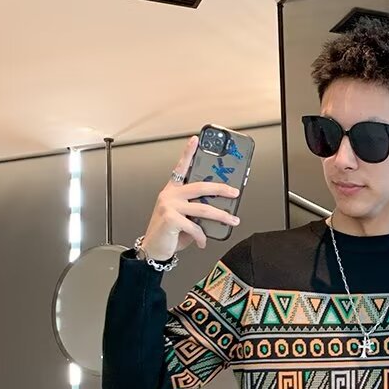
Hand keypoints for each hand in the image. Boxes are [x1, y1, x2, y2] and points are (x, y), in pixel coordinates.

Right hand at [139, 137, 240, 259]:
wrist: (153, 248)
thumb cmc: (169, 233)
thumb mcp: (184, 218)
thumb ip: (196, 210)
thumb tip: (218, 210)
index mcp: (172, 191)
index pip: (181, 168)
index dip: (188, 153)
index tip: (196, 140)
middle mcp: (170, 195)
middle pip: (201, 187)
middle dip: (221, 189)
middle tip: (234, 192)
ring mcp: (169, 206)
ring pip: (203, 208)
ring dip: (222, 216)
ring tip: (233, 220)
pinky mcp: (171, 218)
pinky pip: (195, 226)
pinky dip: (202, 236)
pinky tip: (202, 242)